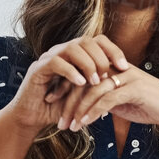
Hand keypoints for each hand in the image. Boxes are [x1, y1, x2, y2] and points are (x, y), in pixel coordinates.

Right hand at [0, 36, 130, 133]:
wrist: (32, 118)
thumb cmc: (59, 108)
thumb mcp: (84, 94)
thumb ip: (99, 84)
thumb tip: (124, 81)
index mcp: (74, 55)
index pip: (97, 41)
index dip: (113, 50)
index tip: (125, 67)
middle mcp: (61, 51)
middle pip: (86, 40)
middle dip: (101, 57)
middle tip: (108, 76)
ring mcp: (49, 58)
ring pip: (72, 48)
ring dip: (87, 64)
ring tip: (95, 81)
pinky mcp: (38, 68)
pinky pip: (56, 62)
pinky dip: (70, 72)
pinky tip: (80, 84)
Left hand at [55, 63, 158, 139]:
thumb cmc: (152, 107)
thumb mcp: (124, 102)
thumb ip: (105, 99)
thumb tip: (86, 107)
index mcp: (113, 68)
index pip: (82, 74)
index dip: (65, 88)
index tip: (52, 104)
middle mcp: (118, 68)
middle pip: (83, 81)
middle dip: (67, 102)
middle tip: (58, 121)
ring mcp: (127, 77)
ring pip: (92, 91)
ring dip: (77, 110)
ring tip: (68, 127)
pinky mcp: (134, 89)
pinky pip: (107, 100)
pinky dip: (93, 112)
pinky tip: (84, 124)